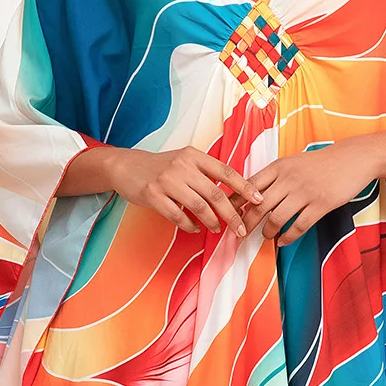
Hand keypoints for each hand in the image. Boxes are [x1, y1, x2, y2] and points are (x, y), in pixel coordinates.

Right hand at [109, 146, 263, 236]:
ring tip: (217, 229)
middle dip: (232, 215)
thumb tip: (234, 193)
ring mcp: (167, 181)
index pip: (226, 172)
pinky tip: (194, 228)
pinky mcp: (153, 195)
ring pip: (199, 207)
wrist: (126, 166)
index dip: (244, 187)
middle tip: (241, 229)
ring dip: (212, 222)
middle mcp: (182, 166)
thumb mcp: (184, 161)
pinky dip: (189, 225)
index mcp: (194, 156)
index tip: (259, 200)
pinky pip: (178, 216)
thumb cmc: (160, 166)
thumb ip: (206, 173)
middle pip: (215, 194)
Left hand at [239, 141, 379, 245]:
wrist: (353, 158)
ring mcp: (304, 192)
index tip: (228, 214)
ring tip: (266, 236)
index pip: (249, 185)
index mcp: (279, 166)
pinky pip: (298, 227)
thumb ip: (274, 177)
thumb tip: (251, 196)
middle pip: (258, 205)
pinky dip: (287, 238)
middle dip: (246, 223)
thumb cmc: (320, 163)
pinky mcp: (320, 205)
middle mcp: (289, 178)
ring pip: (276, 218)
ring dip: (267, 232)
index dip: (236, 202)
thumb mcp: (293, 162)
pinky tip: (283, 241)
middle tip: (240, 234)